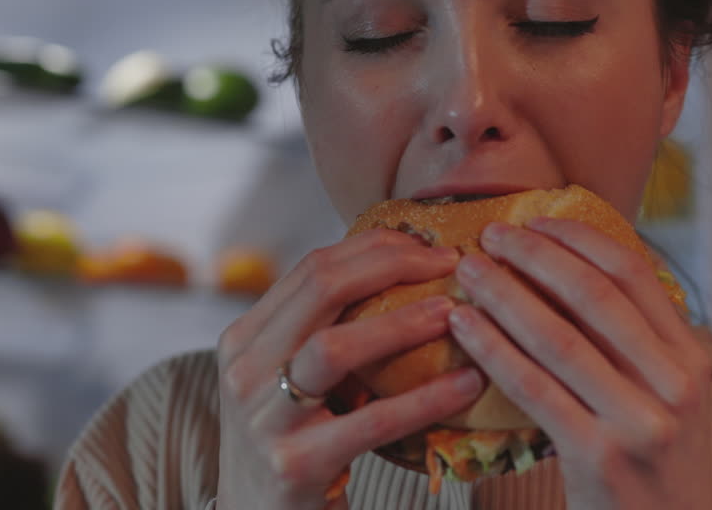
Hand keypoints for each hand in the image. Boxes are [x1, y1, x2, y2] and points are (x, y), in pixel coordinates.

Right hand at [215, 229, 484, 508]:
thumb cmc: (292, 444)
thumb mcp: (290, 379)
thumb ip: (327, 330)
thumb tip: (408, 272)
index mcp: (245, 337)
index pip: (313, 267)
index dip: (376, 247)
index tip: (431, 246)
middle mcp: (245, 369)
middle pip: (321, 288)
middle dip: (393, 265)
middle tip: (450, 264)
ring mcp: (264, 417)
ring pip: (334, 347)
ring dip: (401, 323)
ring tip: (454, 314)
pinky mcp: (293, 465)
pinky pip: (370, 422)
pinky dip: (425, 399)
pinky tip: (466, 385)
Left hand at [447, 218, 711, 509]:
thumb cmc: (650, 467)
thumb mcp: (664, 400)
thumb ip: (632, 346)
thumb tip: (565, 273)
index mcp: (689, 360)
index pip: (634, 274)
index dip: (580, 238)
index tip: (537, 219)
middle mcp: (672, 385)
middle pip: (594, 295)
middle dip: (536, 256)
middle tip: (492, 233)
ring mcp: (638, 421)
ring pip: (557, 337)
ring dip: (504, 294)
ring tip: (467, 270)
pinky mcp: (598, 456)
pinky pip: (532, 388)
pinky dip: (492, 347)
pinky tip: (462, 325)